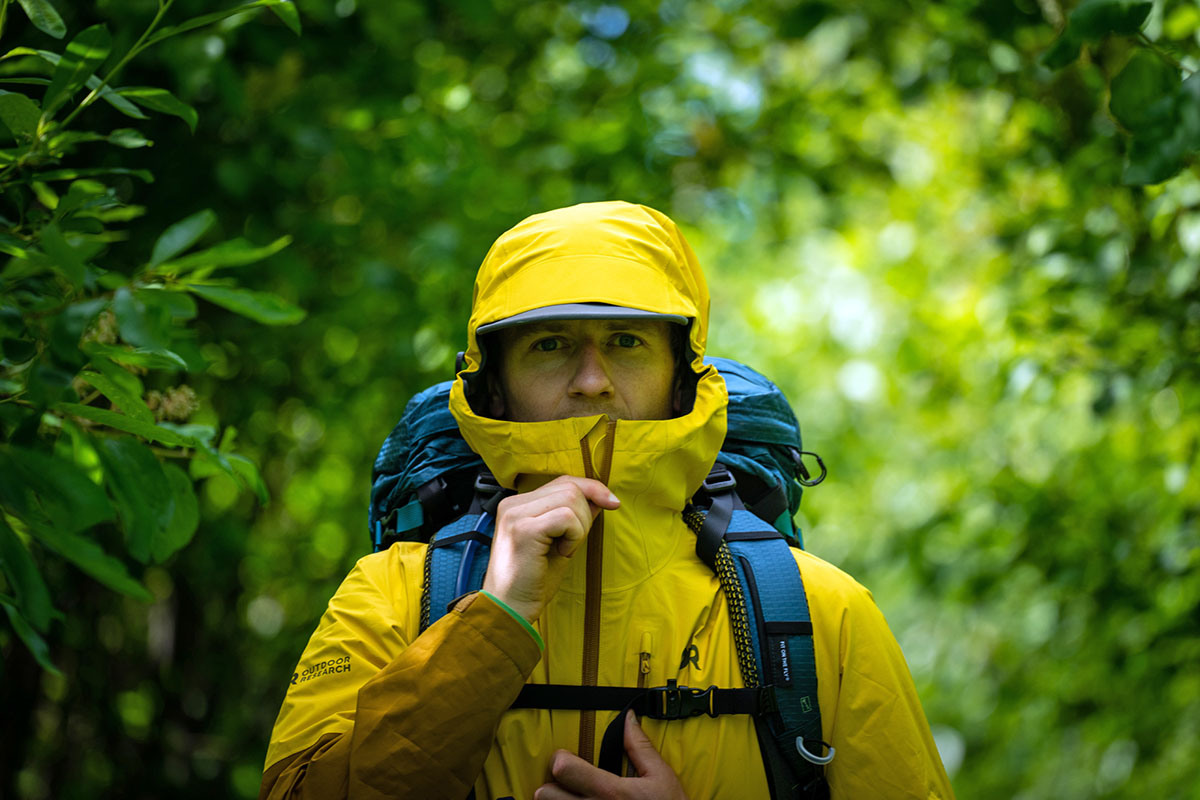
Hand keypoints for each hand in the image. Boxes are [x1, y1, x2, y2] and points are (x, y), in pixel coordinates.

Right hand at [481, 475, 619, 622]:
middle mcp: (513, 504)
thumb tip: (600, 498)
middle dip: (586, 515)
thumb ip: (574, 518)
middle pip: (570, 487)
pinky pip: (567, 518)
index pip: (563, 482)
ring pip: (571, 499)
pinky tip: (561, 553)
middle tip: (571, 544)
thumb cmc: (533, 582)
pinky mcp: (524, 530)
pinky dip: (574, 536)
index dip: (592, 489)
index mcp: (518, 504)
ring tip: (562, 549)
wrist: (510, 610)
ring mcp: (516, 515)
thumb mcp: (558, 543)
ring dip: (579, 527)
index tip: (613, 503)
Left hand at [533, 713, 689, 799]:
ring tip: (571, 798)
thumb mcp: (661, 777)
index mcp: (612, 792)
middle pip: (545, 795)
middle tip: (564, 784)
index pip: (564, 770)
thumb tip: (628, 718)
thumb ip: (640, 747)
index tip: (565, 758)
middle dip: (551, 786)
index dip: (560, 760)